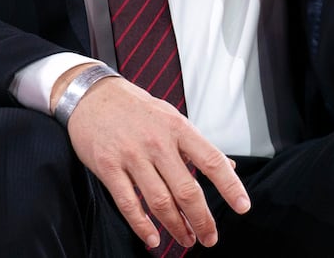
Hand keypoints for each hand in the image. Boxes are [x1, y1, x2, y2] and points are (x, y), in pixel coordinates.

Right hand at [62, 75, 249, 248]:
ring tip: (186, 239)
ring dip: (176, 227)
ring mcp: (131, 155)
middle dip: (202, 220)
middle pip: (187, 190)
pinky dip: (142, 226)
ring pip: (160, 201)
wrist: (91, 94)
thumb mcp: (171, 117)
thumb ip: (196, 145)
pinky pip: (128, 203)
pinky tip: (153, 238)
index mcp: (178, 128)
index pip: (212, 160)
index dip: (230, 186)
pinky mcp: (108, 167)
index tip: (242, 206)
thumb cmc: (134, 107)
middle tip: (210, 238)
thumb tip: (228, 166)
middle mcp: (157, 142)